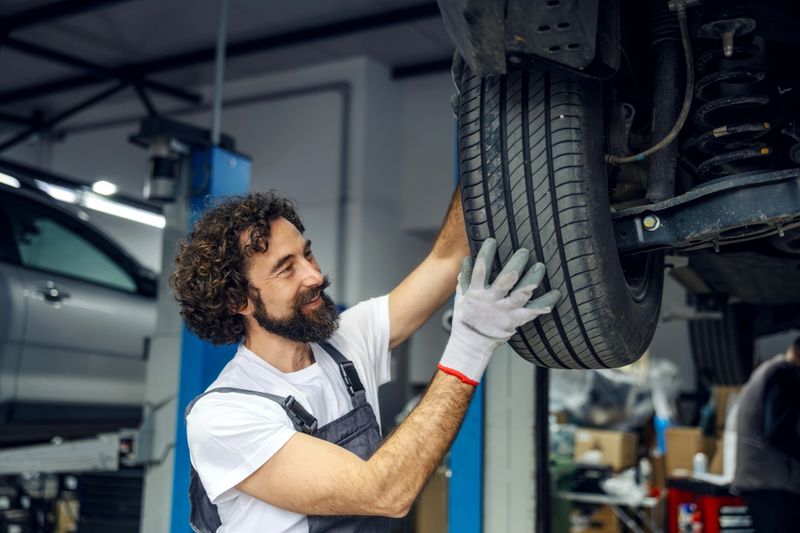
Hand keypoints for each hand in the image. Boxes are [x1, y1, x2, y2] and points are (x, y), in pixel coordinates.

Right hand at [438, 238, 560, 384]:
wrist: (472, 343)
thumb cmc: (467, 316)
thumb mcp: (461, 296)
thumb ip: (465, 278)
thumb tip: (467, 258)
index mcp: (477, 293)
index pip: (481, 271)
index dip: (486, 255)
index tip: (492, 241)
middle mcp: (492, 301)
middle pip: (505, 281)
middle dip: (515, 265)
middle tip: (524, 251)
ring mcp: (505, 311)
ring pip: (521, 295)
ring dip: (532, 280)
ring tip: (540, 267)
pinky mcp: (515, 320)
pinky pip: (533, 312)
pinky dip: (545, 303)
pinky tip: (556, 293)